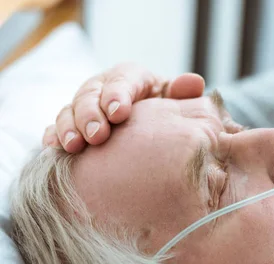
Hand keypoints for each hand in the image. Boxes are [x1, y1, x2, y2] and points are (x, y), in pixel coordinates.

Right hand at [42, 63, 205, 152]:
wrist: (154, 132)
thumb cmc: (165, 113)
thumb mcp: (175, 101)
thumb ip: (181, 93)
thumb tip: (194, 83)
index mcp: (131, 78)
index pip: (122, 80)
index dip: (118, 95)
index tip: (119, 113)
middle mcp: (103, 88)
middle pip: (90, 94)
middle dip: (91, 114)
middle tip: (97, 136)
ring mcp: (85, 106)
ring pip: (70, 110)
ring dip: (70, 127)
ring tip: (74, 146)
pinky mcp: (73, 125)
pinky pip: (57, 127)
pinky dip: (53, 135)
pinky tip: (52, 148)